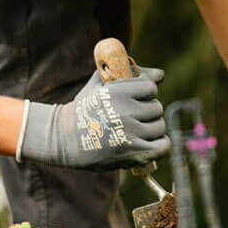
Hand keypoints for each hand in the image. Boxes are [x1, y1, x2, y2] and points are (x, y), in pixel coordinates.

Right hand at [18, 68, 168, 170]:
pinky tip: (146, 142)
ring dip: (151, 128)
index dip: (144, 92)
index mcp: (119, 92)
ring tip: (136, 130)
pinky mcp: (135, 154)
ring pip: (160, 126)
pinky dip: (158, 144)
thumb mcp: (100, 84)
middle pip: (157, 107)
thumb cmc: (85, 108)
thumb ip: (130, 73)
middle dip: (146, 111)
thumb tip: (161, 74)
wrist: (64, 139)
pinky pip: (163, 146)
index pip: (151, 88)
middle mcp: (127, 112)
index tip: (133, 98)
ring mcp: (132, 135)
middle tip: (132, 116)